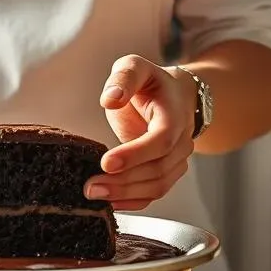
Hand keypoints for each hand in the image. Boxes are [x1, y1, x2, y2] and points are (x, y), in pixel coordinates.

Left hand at [84, 55, 196, 210]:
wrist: (176, 96)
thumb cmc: (151, 83)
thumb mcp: (135, 67)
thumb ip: (124, 78)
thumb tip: (110, 99)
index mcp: (174, 115)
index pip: (161, 141)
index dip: (135, 154)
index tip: (106, 162)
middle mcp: (181, 141)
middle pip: (157, 169)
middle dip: (123, 181)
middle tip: (90, 186)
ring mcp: (176, 160)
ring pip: (157, 185)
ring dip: (126, 194)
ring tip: (94, 194)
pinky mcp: (166, 172)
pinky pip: (154, 193)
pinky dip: (133, 201)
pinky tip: (110, 203)